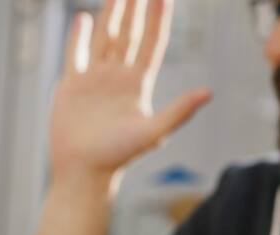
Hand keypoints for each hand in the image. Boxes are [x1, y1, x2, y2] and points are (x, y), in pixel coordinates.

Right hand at [50, 0, 209, 181]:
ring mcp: (94, 80)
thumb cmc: (119, 157)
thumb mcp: (153, 133)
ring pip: (105, 38)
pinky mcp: (71, 86)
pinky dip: (78, 36)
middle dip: (135, 8)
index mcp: (138, 84)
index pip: (152, 43)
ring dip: (110, 15)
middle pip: (130, 34)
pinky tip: (83, 18)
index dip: (158, 20)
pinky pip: (76, 54)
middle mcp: (118, 77)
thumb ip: (179, 111)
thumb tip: (208, 93)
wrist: (83, 172)